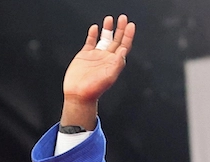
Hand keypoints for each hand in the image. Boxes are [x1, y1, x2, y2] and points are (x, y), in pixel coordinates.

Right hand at [61, 15, 135, 129]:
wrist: (78, 94)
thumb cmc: (95, 88)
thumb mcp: (109, 76)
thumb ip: (117, 63)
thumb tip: (124, 50)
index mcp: (114, 62)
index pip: (124, 46)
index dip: (128, 35)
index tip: (131, 25)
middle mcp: (107, 58)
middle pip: (116, 40)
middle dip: (120, 29)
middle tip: (123, 18)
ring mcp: (96, 56)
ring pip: (104, 39)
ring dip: (108, 29)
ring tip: (110, 19)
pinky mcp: (85, 55)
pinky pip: (90, 42)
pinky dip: (93, 34)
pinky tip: (95, 28)